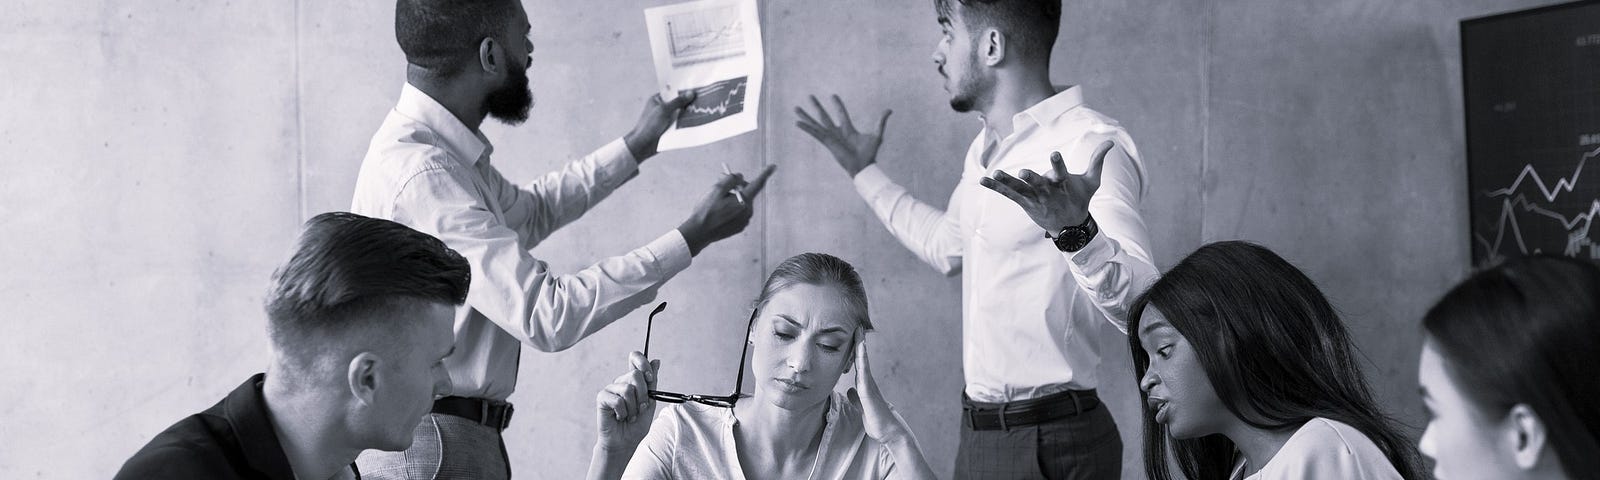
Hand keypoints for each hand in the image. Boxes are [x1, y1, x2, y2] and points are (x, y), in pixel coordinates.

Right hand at [596, 351, 659, 452]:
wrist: (625, 442)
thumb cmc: (636, 424)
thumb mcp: (650, 402)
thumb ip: (652, 383)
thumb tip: (656, 361)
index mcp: (633, 380)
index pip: (635, 357)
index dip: (643, 363)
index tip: (650, 378)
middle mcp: (621, 381)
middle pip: (635, 374)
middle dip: (643, 395)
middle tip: (641, 408)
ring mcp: (611, 389)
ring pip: (627, 389)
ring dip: (633, 407)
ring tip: (630, 416)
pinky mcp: (602, 397)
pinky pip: (617, 400)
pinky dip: (623, 412)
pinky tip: (620, 417)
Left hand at [624, 91, 697, 160]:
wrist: (643, 145)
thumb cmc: (649, 125)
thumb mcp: (664, 110)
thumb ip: (677, 101)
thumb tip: (690, 93)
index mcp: (657, 100)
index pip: (672, 92)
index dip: (683, 90)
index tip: (696, 88)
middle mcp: (662, 108)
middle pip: (678, 103)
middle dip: (688, 102)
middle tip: (703, 99)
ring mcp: (666, 119)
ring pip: (680, 114)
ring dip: (689, 114)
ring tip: (704, 109)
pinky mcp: (669, 128)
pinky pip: (680, 123)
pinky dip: (687, 123)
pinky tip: (698, 121)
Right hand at [677, 164, 775, 255]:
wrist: (699, 233)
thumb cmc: (706, 210)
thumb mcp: (716, 189)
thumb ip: (730, 179)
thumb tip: (740, 177)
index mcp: (744, 201)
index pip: (757, 184)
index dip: (765, 173)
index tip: (773, 166)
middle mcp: (748, 211)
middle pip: (746, 192)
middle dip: (736, 186)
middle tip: (720, 182)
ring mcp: (744, 221)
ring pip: (741, 202)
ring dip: (732, 198)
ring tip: (716, 203)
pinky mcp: (740, 227)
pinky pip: (738, 212)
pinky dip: (731, 208)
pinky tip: (719, 212)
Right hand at [794, 94, 891, 177]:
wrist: (864, 166)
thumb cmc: (870, 154)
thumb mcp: (877, 134)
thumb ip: (881, 122)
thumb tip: (889, 110)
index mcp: (848, 129)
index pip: (841, 113)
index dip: (838, 105)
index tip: (833, 96)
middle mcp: (837, 132)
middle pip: (824, 116)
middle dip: (817, 106)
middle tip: (810, 96)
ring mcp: (830, 137)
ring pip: (816, 123)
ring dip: (806, 116)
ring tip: (796, 108)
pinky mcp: (827, 142)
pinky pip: (814, 133)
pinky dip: (806, 128)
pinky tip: (797, 122)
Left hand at [847, 335, 909, 444]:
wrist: (888, 431)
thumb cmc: (876, 420)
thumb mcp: (862, 407)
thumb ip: (856, 398)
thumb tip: (849, 390)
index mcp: (864, 385)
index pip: (858, 365)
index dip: (854, 351)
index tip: (853, 337)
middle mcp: (867, 382)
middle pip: (861, 358)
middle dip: (859, 343)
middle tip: (857, 326)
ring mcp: (869, 385)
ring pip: (863, 362)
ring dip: (860, 347)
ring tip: (858, 332)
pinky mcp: (868, 391)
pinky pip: (863, 372)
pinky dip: (861, 360)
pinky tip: (859, 352)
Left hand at [978, 140, 1114, 231]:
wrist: (1070, 227)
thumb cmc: (1080, 199)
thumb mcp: (1092, 181)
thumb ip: (1098, 160)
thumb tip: (1110, 141)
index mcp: (1063, 184)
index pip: (1061, 172)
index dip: (1057, 163)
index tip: (1054, 154)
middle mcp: (1048, 192)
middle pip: (1038, 183)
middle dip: (1032, 178)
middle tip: (1024, 172)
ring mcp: (1035, 198)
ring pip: (1020, 189)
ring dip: (1007, 182)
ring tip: (995, 174)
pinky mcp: (1025, 203)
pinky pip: (1008, 194)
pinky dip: (996, 187)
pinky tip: (983, 180)